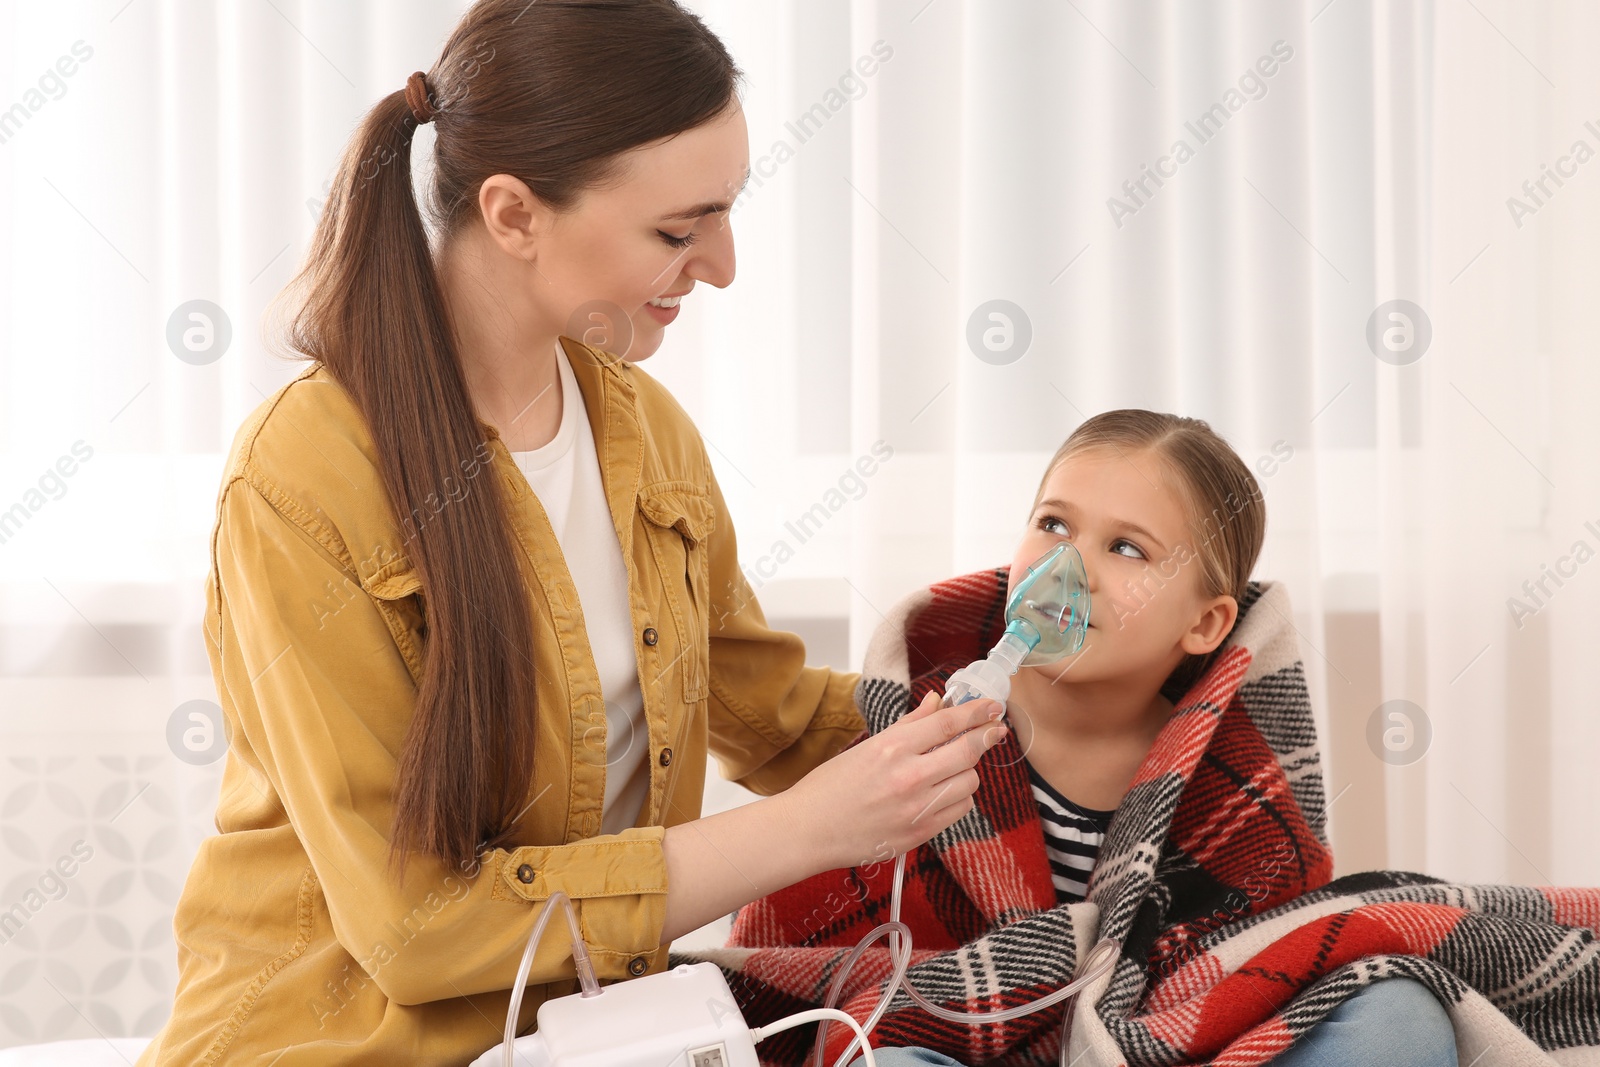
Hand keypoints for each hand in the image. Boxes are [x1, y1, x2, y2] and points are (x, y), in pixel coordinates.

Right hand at [780, 691, 1006, 870]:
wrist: (808, 830)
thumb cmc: (830, 787)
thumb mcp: (867, 746)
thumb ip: (909, 724)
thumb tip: (938, 702)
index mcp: (891, 747)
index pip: (947, 723)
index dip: (976, 712)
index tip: (992, 706)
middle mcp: (908, 776)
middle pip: (967, 751)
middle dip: (986, 737)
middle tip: (994, 730)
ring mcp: (916, 807)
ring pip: (969, 782)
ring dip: (968, 770)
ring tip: (953, 766)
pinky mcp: (920, 833)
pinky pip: (959, 809)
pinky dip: (959, 797)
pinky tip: (944, 792)